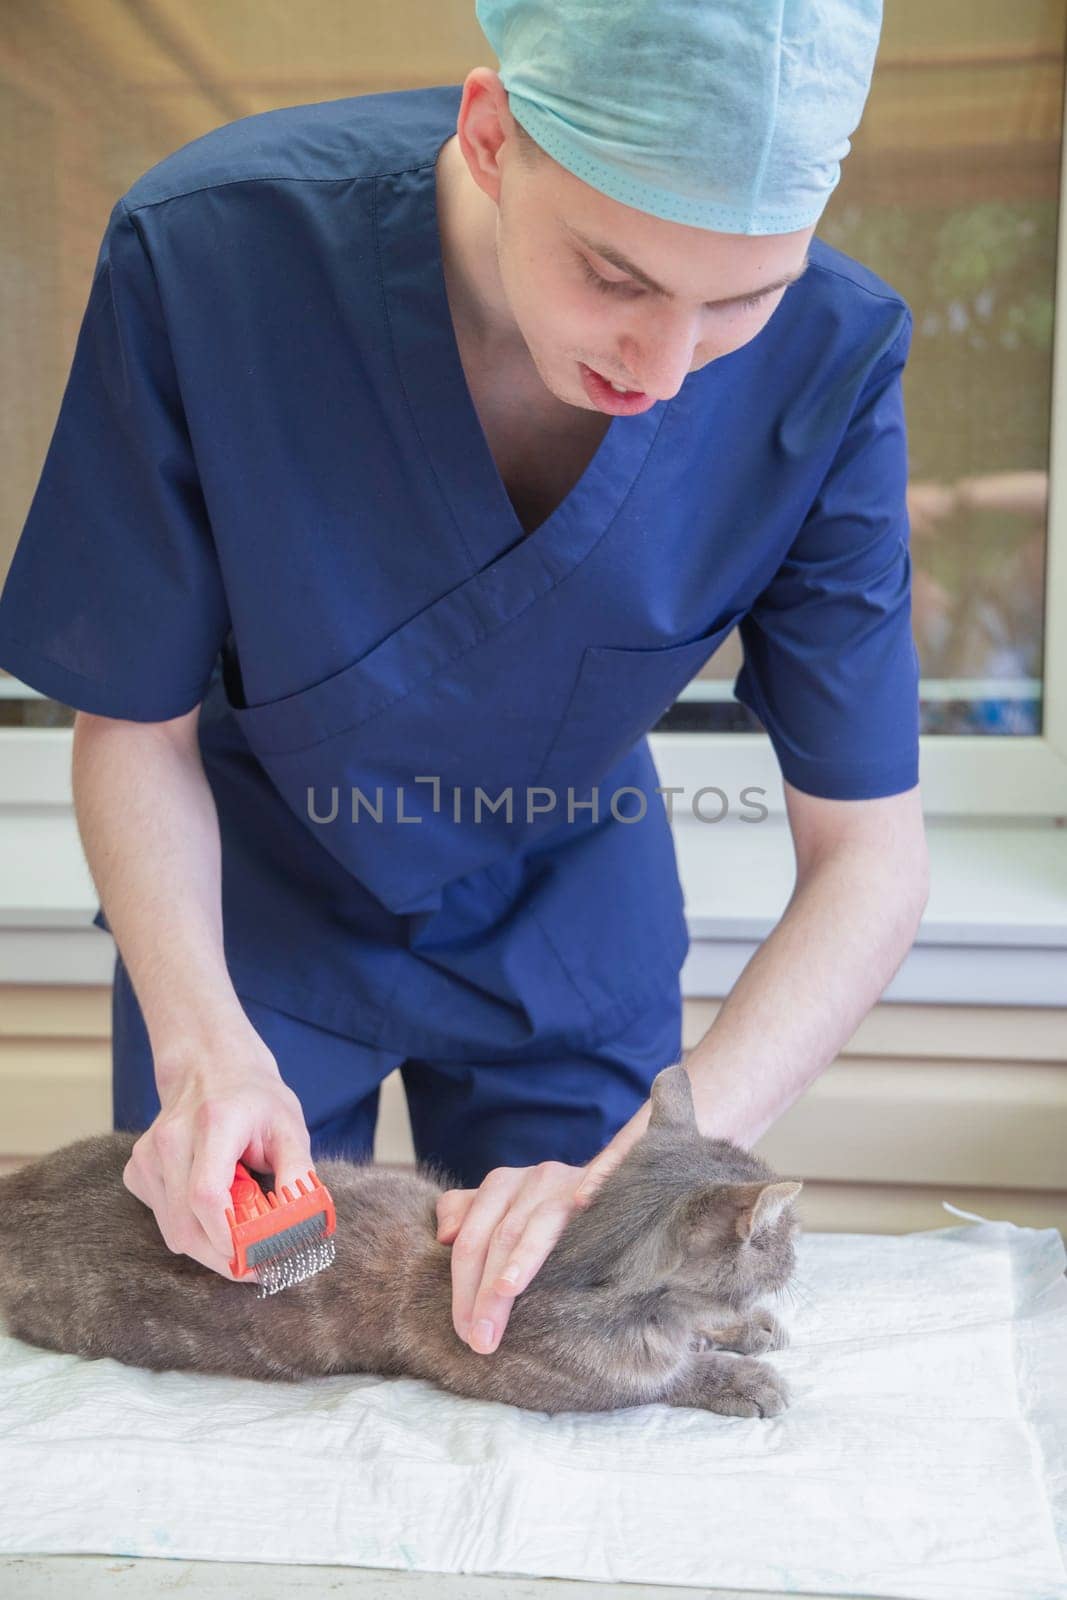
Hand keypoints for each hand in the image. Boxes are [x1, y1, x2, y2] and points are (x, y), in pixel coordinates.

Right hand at [123, 1030, 313, 1284]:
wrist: (210, 1067)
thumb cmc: (256, 1100)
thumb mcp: (290, 1126)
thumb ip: (298, 1175)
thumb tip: (303, 1226)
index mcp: (213, 1122)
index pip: (206, 1197)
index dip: (229, 1239)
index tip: (260, 1260)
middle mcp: (171, 1139)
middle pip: (185, 1226)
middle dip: (224, 1258)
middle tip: (260, 1266)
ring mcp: (147, 1155)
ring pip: (173, 1231)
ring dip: (210, 1248)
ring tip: (244, 1237)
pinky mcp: (137, 1171)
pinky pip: (165, 1221)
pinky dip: (193, 1231)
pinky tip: (216, 1212)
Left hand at [435, 1120, 648, 1355]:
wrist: (609, 1183)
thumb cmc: (543, 1211)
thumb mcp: (500, 1210)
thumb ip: (466, 1215)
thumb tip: (444, 1236)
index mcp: (499, 1186)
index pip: (470, 1240)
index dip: (462, 1288)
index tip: (465, 1332)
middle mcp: (529, 1179)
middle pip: (497, 1238)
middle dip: (485, 1292)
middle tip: (482, 1339)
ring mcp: (564, 1181)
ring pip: (535, 1225)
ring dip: (520, 1260)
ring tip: (505, 1293)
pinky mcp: (600, 1184)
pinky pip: (594, 1184)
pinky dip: (589, 1191)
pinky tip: (584, 1202)